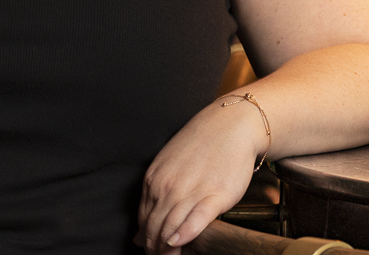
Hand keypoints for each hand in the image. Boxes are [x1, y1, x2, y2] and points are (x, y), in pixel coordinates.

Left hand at [135, 96, 267, 253]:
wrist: (231, 126)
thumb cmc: (201, 144)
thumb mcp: (168, 165)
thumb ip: (153, 198)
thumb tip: (137, 235)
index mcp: (154, 180)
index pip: (143, 220)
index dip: (146, 240)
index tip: (151, 250)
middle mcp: (168, 186)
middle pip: (154, 229)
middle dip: (154, 250)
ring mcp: (191, 191)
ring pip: (170, 228)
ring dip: (167, 250)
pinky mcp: (215, 196)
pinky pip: (195, 220)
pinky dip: (184, 234)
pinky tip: (179, 242)